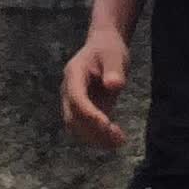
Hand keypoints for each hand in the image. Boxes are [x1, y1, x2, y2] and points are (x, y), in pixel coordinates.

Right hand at [61, 27, 129, 148]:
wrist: (104, 47)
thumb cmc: (109, 49)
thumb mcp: (115, 54)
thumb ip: (114, 69)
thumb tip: (114, 85)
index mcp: (74, 74)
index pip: (76, 97)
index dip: (88, 113)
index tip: (106, 124)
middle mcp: (69, 91)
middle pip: (73, 117)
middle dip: (93, 130)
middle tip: (117, 138)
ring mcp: (74, 103)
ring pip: (77, 128)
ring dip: (96, 138)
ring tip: (119, 141)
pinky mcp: (83, 111)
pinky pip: (85, 129)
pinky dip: (99, 137)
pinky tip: (116, 140)